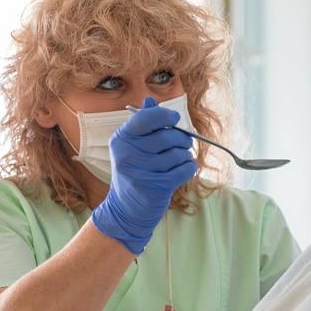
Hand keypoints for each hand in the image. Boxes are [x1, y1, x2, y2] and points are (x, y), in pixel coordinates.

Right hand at [91, 97, 194, 254]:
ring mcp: (141, 171)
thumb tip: (150, 100)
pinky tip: (180, 172)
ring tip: (176, 163)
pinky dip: (188, 169)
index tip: (174, 119)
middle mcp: (128, 154)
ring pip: (179, 154)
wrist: (126, 209)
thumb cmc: (134, 173)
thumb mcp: (132, 147)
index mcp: (121, 139)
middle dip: (181, 139)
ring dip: (184, 157)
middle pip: (168, 136)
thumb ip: (143, 124)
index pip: (147, 117)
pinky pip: (185, 169)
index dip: (165, 116)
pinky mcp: (156, 187)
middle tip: (182, 144)